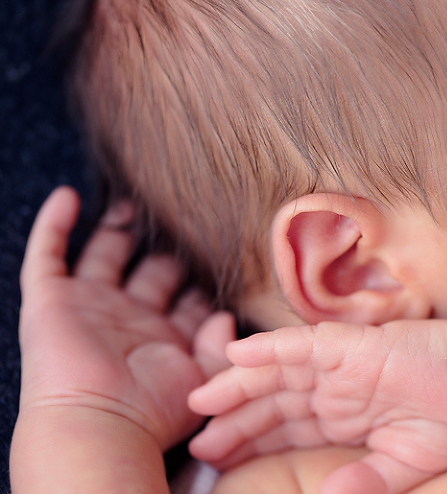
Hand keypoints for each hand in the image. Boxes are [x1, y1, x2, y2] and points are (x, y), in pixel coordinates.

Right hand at [18, 187, 231, 450]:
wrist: (101, 423)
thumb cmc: (154, 411)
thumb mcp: (206, 376)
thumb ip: (222, 344)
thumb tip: (226, 315)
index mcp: (165, 338)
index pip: (187, 297)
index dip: (203, 276)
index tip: (226, 244)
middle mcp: (128, 319)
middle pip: (149, 271)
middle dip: (166, 247)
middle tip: (186, 213)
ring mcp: (89, 307)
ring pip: (103, 255)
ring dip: (117, 228)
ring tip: (135, 200)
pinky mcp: (50, 301)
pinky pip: (47, 255)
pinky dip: (55, 224)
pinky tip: (69, 196)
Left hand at [188, 319, 446, 493]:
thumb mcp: (406, 463)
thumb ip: (367, 480)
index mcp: (348, 413)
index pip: (290, 428)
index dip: (254, 442)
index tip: (219, 460)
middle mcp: (338, 387)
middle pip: (276, 403)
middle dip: (236, 421)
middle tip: (199, 440)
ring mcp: (344, 363)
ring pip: (279, 372)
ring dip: (239, 385)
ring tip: (202, 401)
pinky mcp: (355, 345)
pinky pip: (303, 344)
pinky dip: (270, 349)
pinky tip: (238, 355)